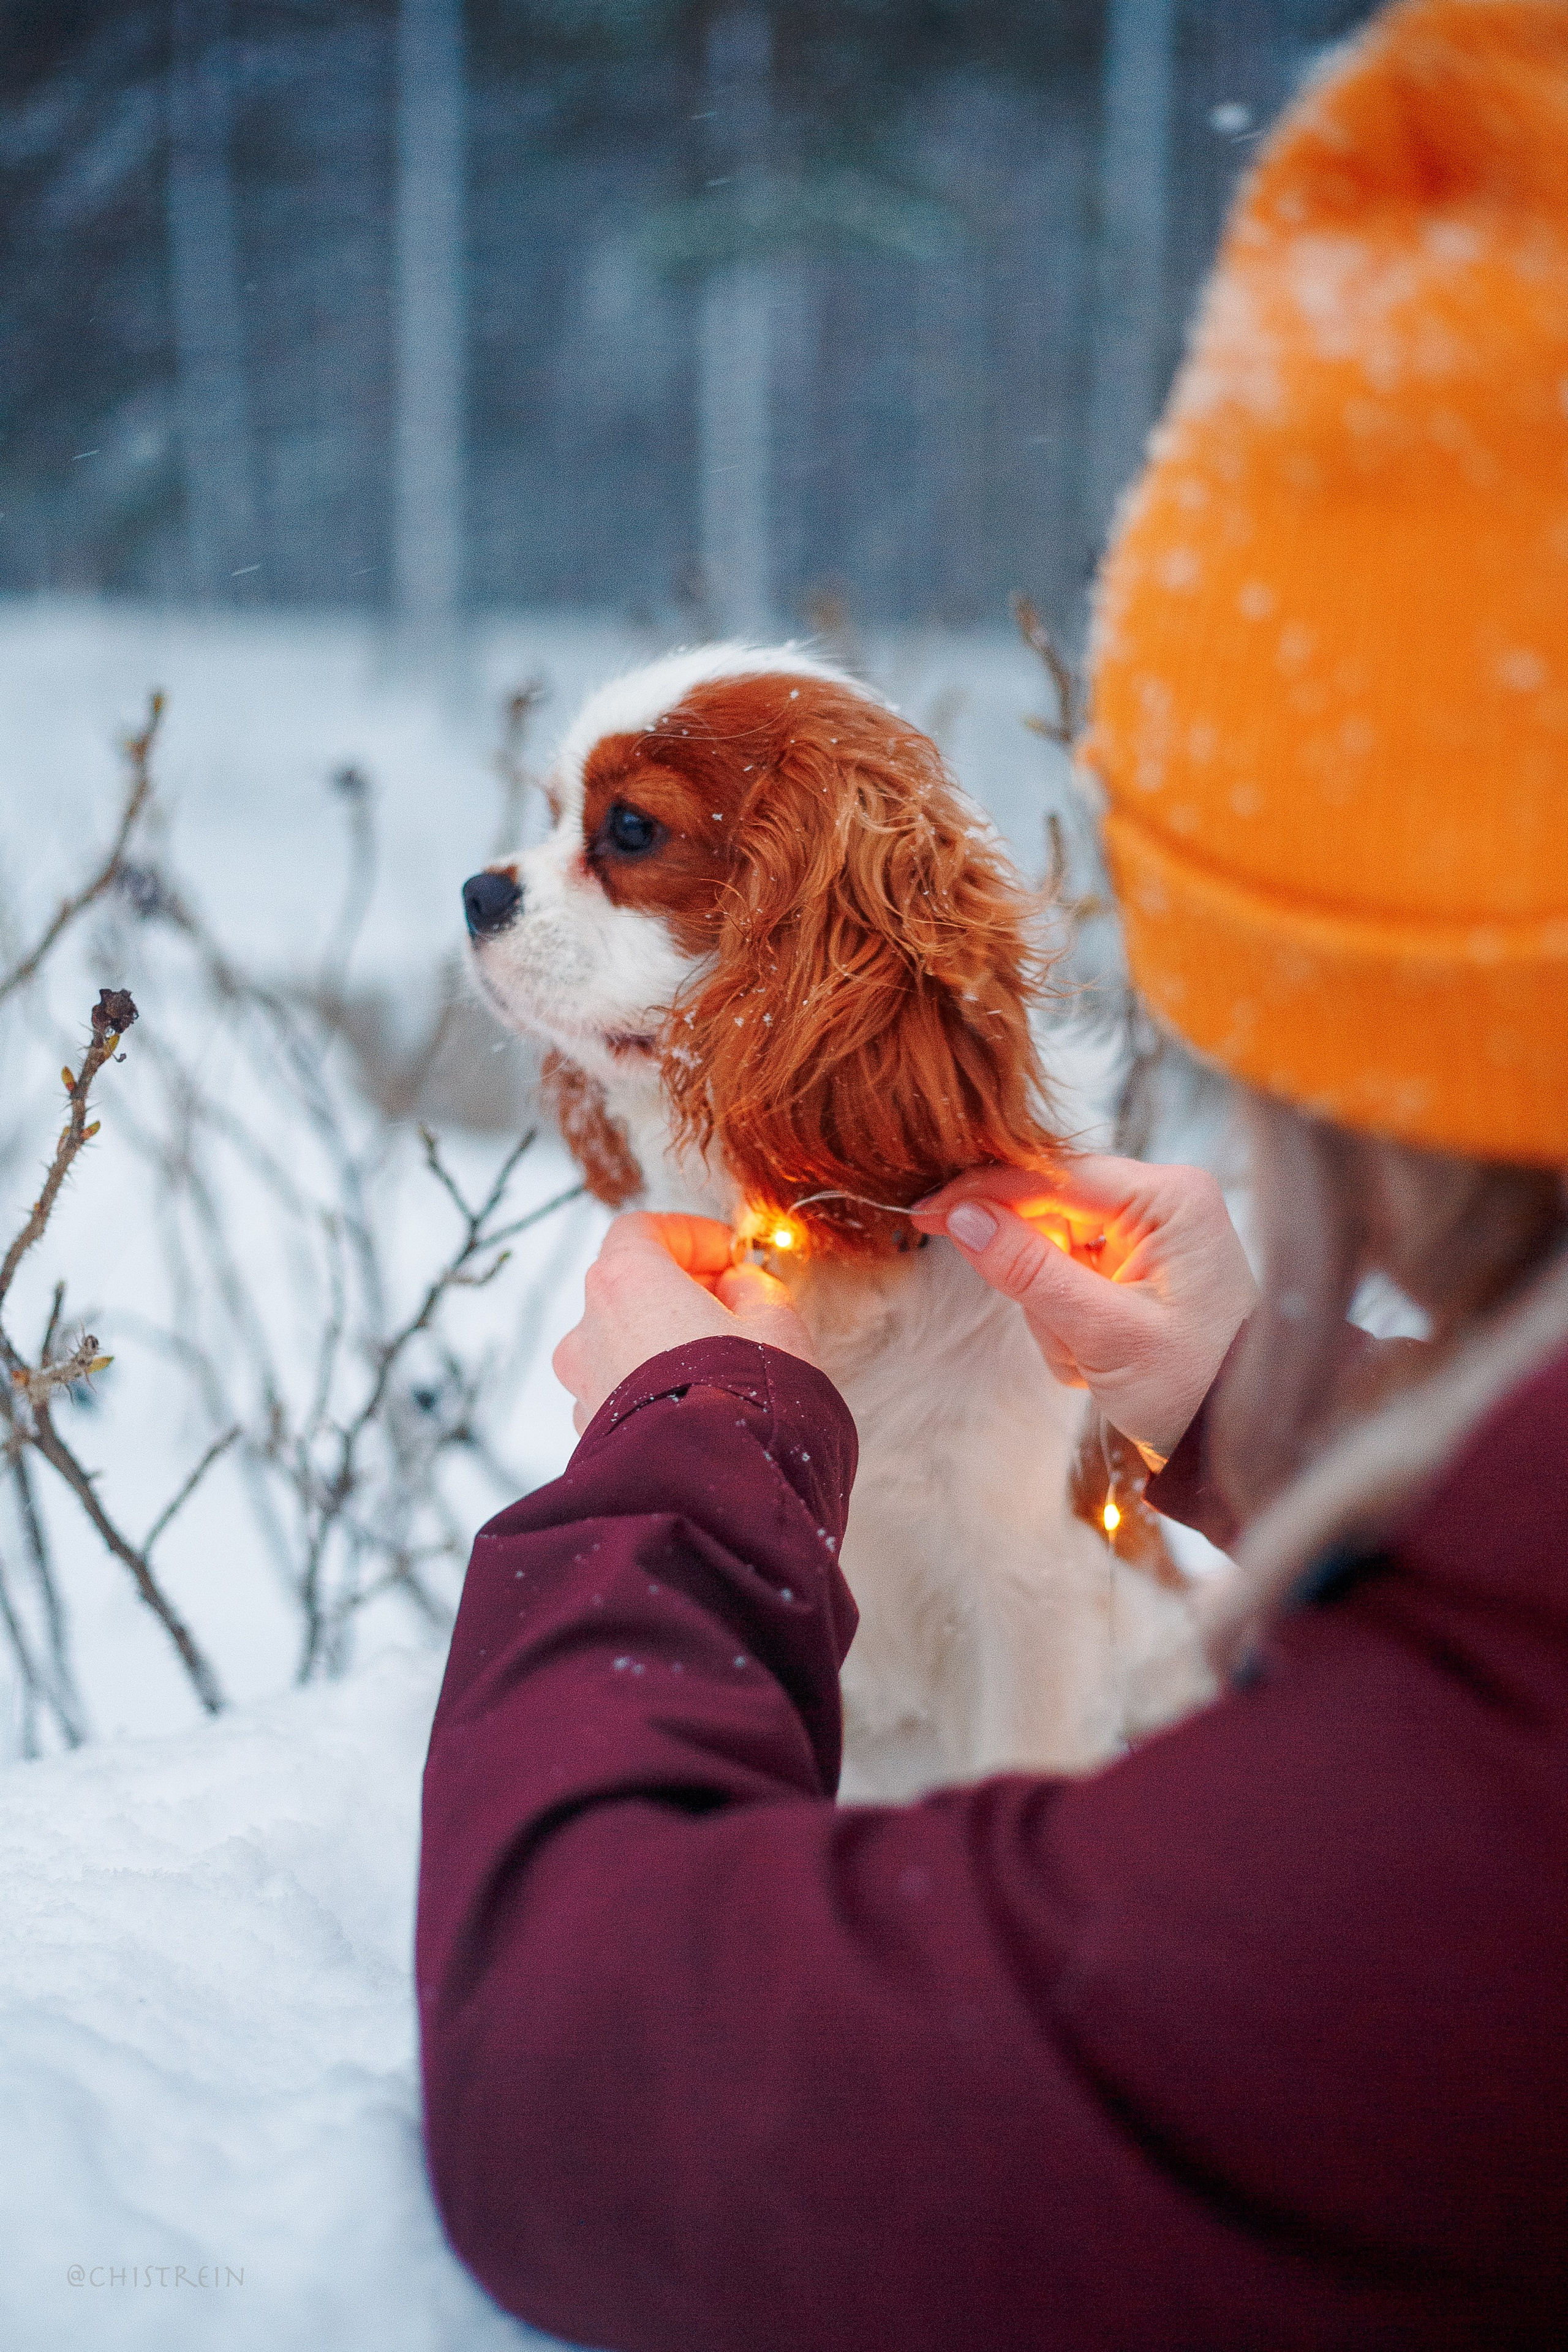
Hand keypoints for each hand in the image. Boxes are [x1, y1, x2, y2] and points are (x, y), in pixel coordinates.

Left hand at [553, 1212, 817, 1433]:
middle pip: (628, 1285)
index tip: (732, 1255)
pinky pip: (621, 1392)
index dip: (691, 1235)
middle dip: (681, 1288)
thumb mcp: (776, 1323)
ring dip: (664, 1340)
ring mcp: (582, 1383)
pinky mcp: (589, 1433)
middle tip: (736, 1305)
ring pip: (622, 1343)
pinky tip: (698, 1405)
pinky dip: (653, 1385)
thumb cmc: (748, 1399)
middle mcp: (588, 1328)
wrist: (715, 1495)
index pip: (642, 1230)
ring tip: (719, 1364)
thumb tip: (738, 1285)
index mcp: (625, 1281)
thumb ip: (754, 1288)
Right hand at [910, 1155, 1256, 1462]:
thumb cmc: (1194, 1388)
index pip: (1052, 1174)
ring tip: (1095, 1361)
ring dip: (1055, 1317)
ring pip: (1050, 1256)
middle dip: (1041, 1286)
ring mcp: (1147, 1239)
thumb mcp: (1106, 1333)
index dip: (984, 1193)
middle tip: (1067, 1336)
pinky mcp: (1134, 1272)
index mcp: (1168, 1198)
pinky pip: (1068, 1284)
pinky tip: (1100, 1362)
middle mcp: (1160, 1205)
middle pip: (1047, 1217)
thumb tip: (963, 1217)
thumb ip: (1030, 1270)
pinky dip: (1068, 1328)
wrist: (1236, 1442)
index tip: (927, 1214)